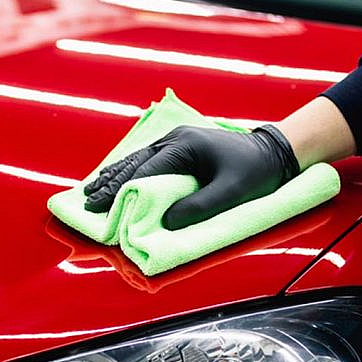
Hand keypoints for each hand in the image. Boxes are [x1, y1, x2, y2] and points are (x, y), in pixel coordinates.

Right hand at [83, 124, 299, 229]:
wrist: (273, 153)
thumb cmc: (255, 172)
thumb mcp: (231, 193)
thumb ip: (199, 207)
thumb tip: (166, 222)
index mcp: (185, 145)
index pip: (147, 170)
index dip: (123, 191)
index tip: (103, 207)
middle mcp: (176, 140)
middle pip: (135, 163)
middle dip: (110, 183)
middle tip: (88, 202)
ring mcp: (176, 142)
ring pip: (137, 160)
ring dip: (114, 176)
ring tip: (91, 191)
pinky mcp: (180, 150)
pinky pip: (147, 161)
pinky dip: (128, 172)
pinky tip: (114, 179)